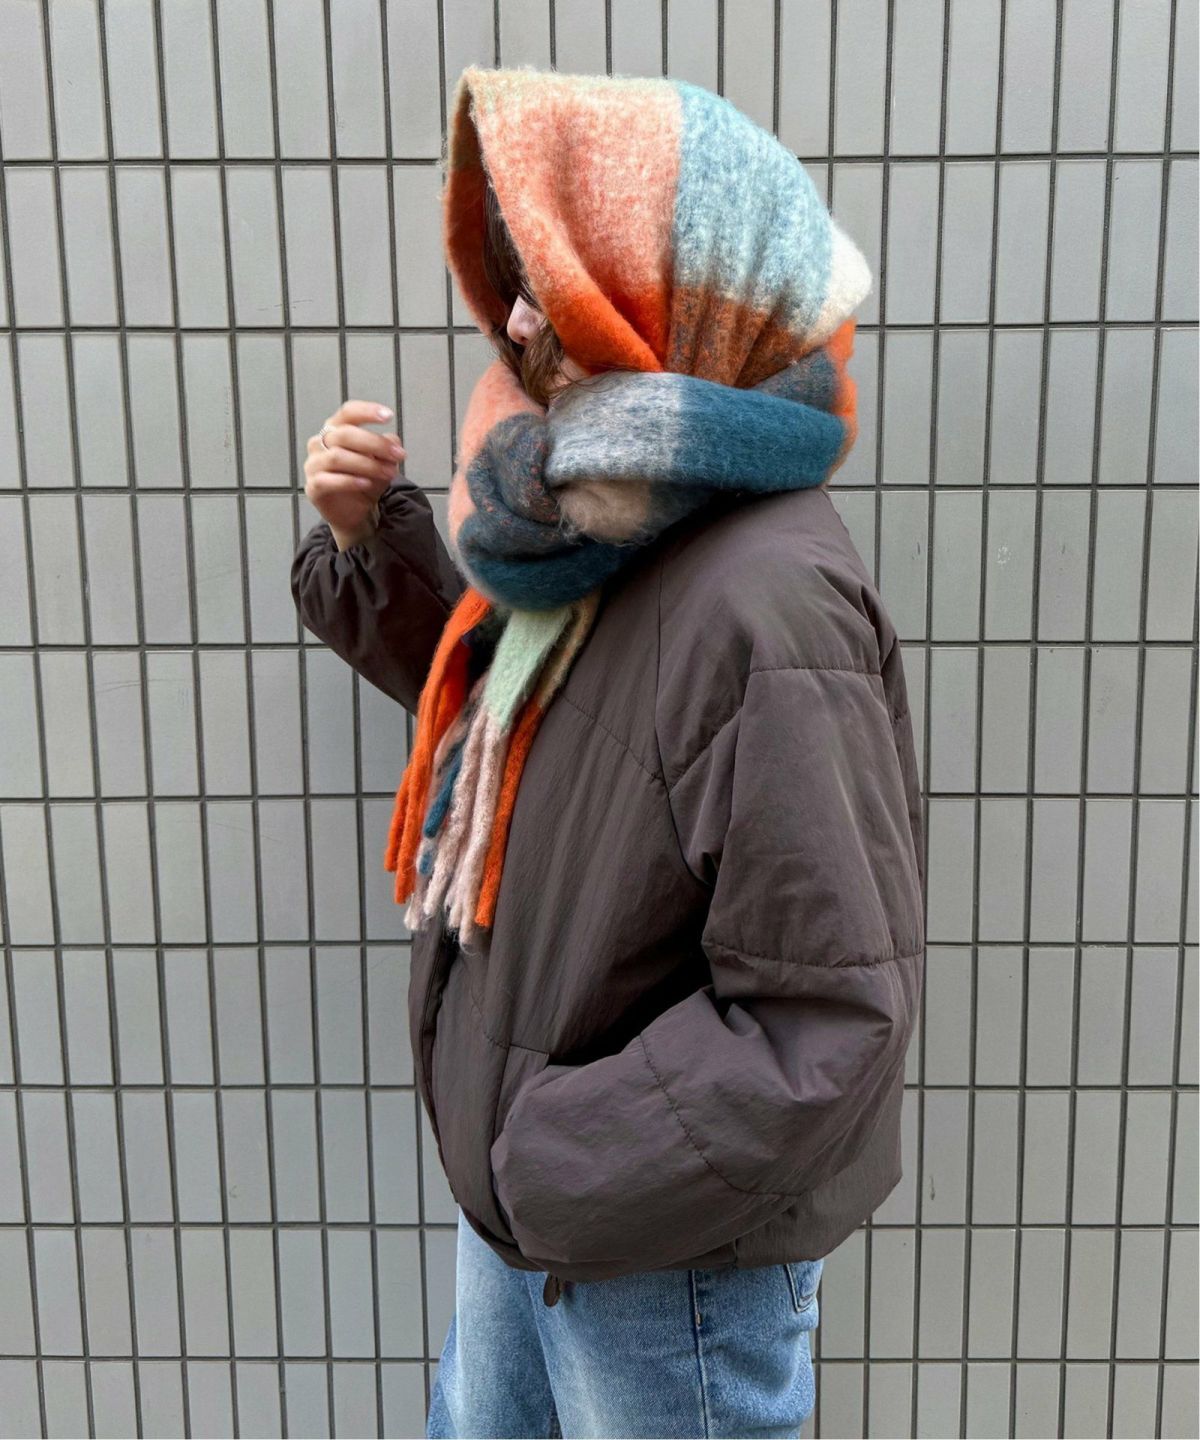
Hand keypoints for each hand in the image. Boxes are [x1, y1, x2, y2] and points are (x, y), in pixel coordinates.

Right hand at [304, 400, 405, 550]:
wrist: (355, 513)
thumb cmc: (365, 481)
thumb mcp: (383, 462)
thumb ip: (387, 448)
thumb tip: (392, 440)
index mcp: (336, 430)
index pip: (348, 413)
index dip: (367, 411)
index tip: (388, 416)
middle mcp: (320, 443)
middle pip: (344, 434)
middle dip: (375, 444)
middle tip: (398, 455)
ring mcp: (314, 464)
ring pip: (337, 457)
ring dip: (367, 464)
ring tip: (389, 473)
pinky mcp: (313, 487)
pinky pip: (328, 480)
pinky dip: (350, 480)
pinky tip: (366, 483)